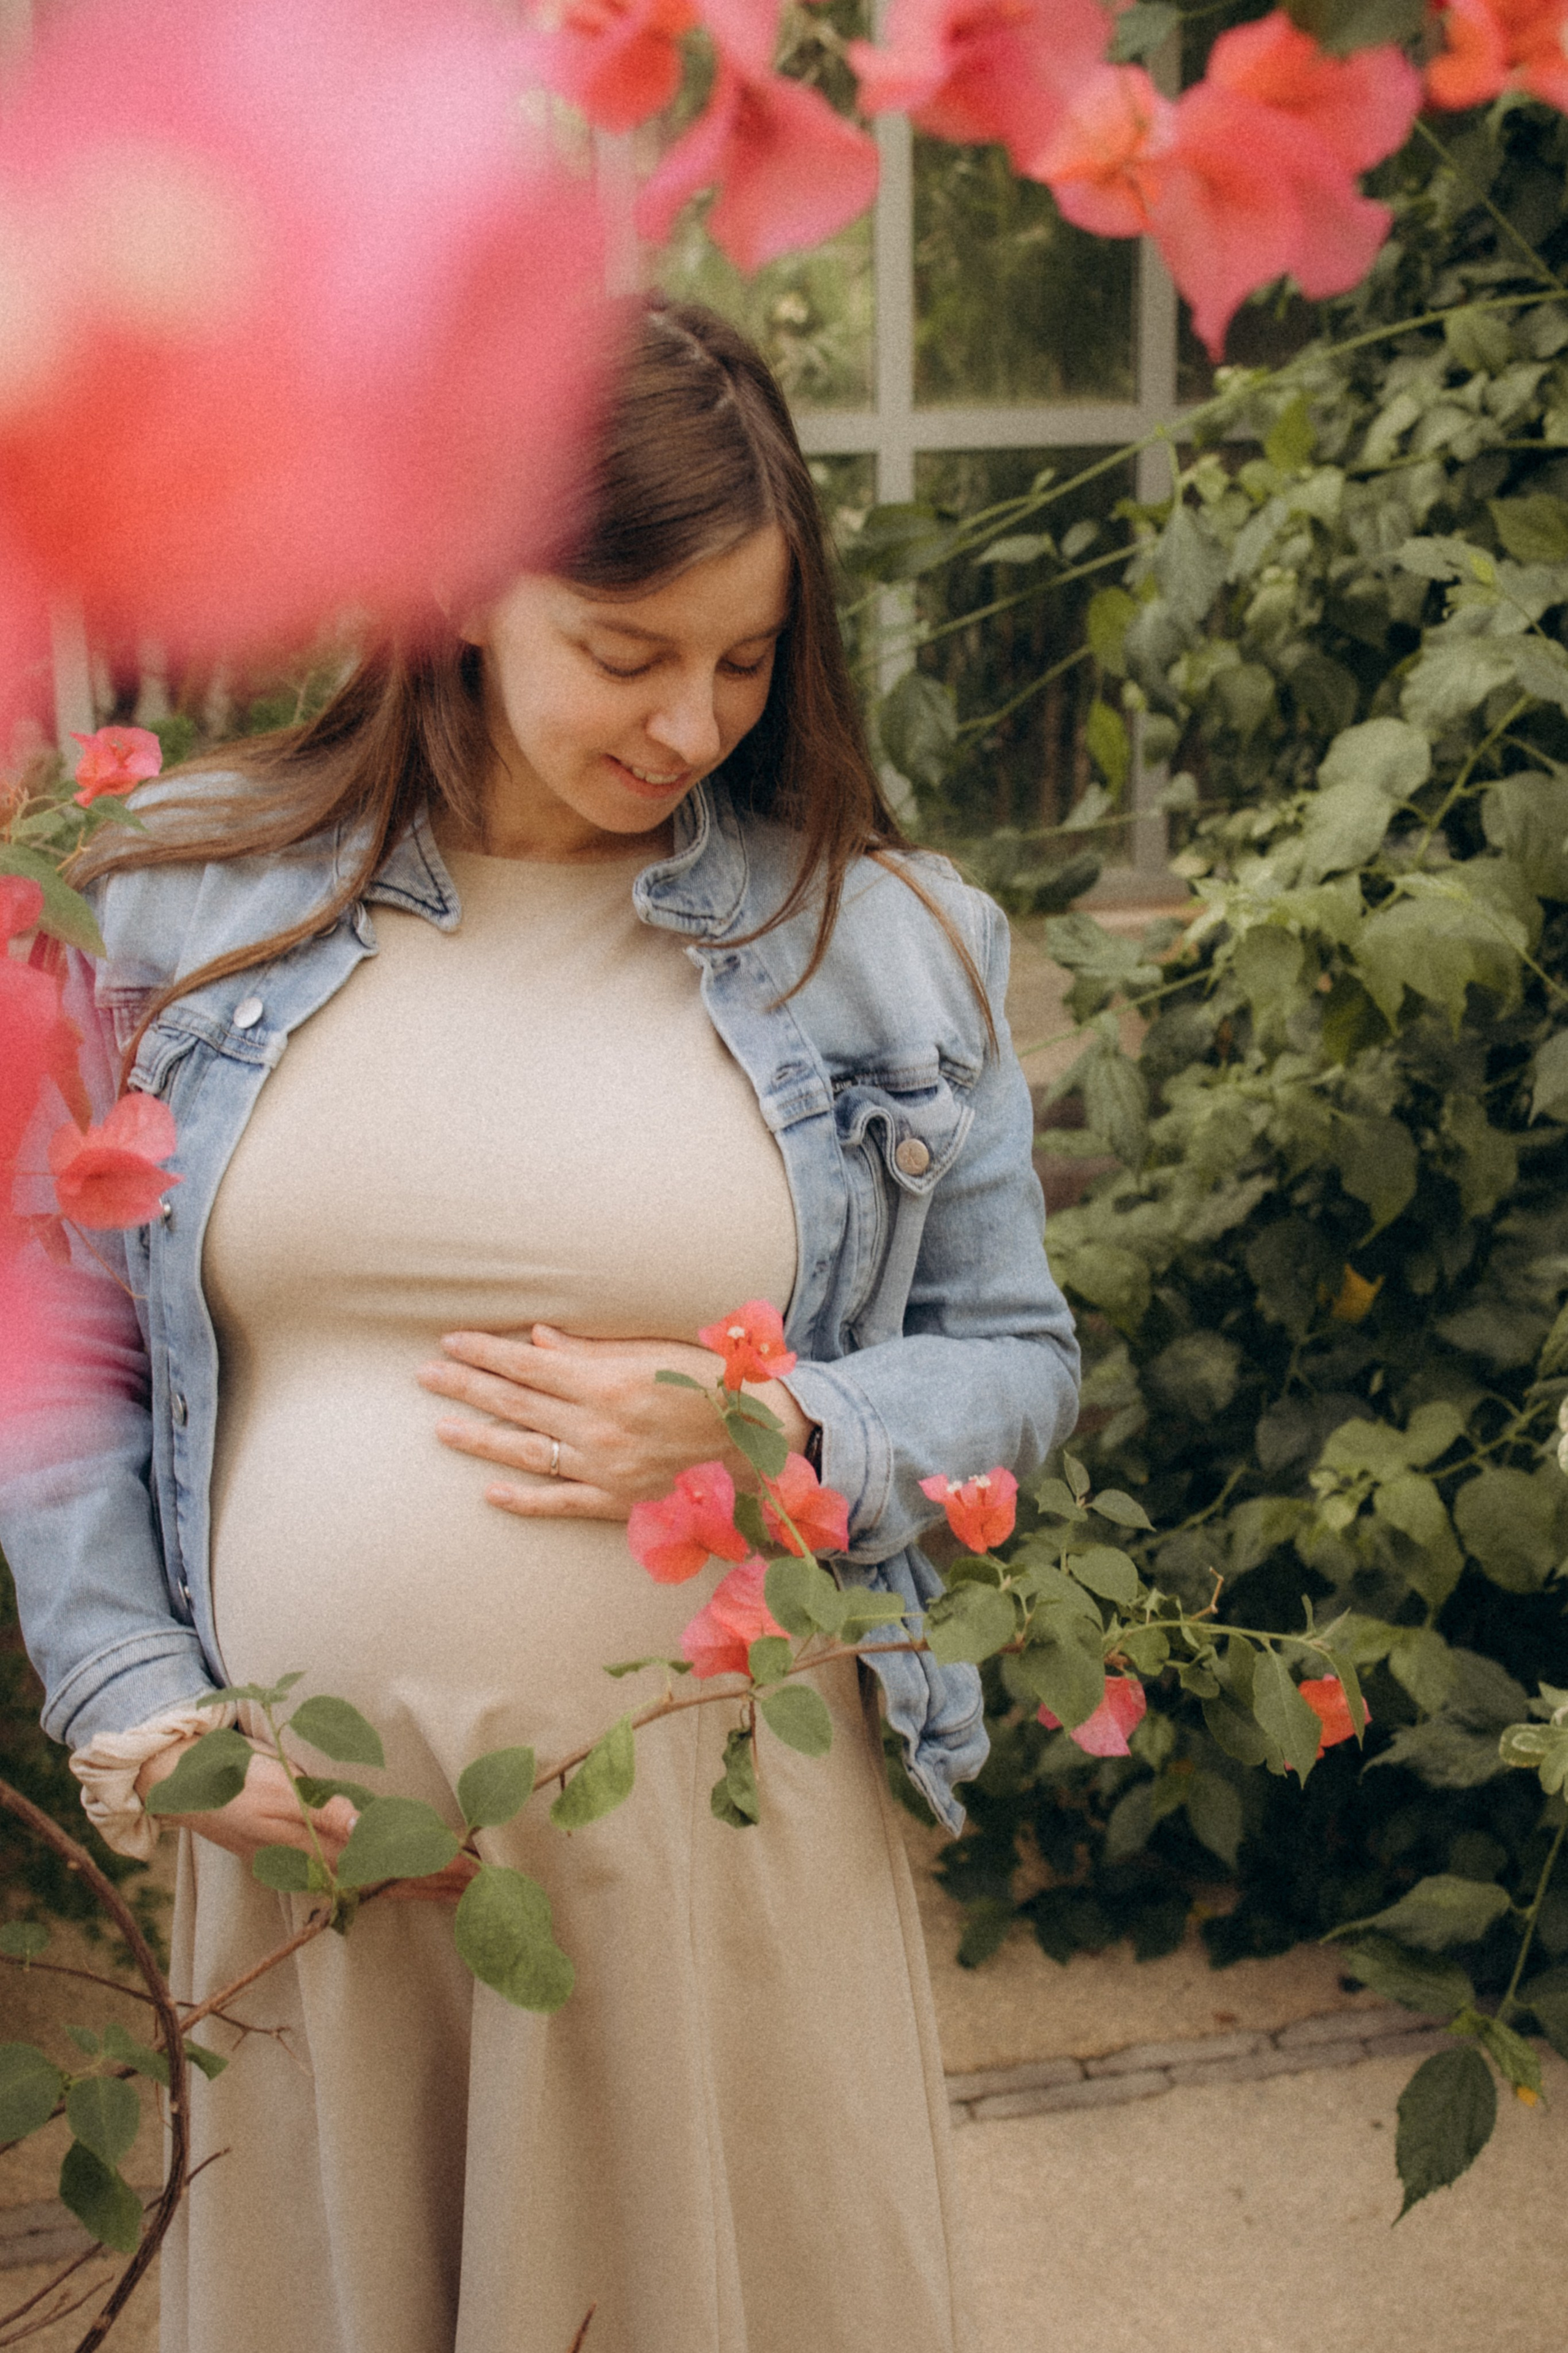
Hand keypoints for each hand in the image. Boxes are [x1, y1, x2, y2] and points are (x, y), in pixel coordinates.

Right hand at [135, 1740, 477, 1904]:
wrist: (188, 1789)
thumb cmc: (239, 1781)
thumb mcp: (279, 1788)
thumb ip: (322, 1811)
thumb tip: (360, 1825)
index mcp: (321, 1847)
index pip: (393, 1862)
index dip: (436, 1866)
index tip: (475, 1869)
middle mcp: (322, 1864)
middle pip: (394, 1880)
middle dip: (442, 1884)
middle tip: (490, 1888)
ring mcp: (313, 1866)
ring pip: (381, 1883)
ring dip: (424, 1886)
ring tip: (465, 1889)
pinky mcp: (306, 1861)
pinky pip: (361, 1879)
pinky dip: (394, 1882)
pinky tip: (412, 1884)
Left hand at [415, 1323, 812, 1521]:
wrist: (753, 1438)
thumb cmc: (704, 1382)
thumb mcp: (649, 1351)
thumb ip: (588, 1350)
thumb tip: (535, 1339)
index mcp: (604, 1382)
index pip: (527, 1364)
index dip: (484, 1352)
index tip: (449, 1341)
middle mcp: (596, 1427)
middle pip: (516, 1404)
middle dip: (466, 1386)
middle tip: (424, 1375)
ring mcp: (602, 1468)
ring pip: (526, 1452)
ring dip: (479, 1438)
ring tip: (440, 1427)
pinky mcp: (615, 1501)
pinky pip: (558, 1502)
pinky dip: (521, 1499)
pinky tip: (490, 1492)